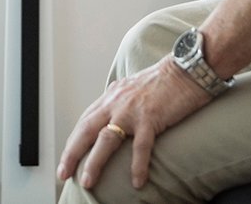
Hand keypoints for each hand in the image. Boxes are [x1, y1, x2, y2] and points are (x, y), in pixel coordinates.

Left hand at [57, 56, 211, 190]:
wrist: (186, 69)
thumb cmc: (164, 81)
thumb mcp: (133, 88)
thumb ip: (120, 102)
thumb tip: (112, 118)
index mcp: (112, 96)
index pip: (85, 120)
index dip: (73, 140)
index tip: (66, 158)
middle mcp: (116, 102)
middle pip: (86, 129)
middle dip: (72, 152)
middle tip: (64, 173)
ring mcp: (132, 110)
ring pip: (106, 139)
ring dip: (95, 162)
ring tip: (87, 181)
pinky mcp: (151, 117)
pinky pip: (140, 146)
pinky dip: (138, 166)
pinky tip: (137, 181)